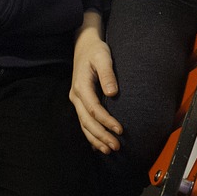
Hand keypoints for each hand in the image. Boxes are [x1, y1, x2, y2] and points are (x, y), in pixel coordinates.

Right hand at [69, 12, 122, 153]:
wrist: (84, 45)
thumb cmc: (96, 50)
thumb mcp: (103, 57)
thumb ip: (107, 74)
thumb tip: (113, 93)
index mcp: (81, 86)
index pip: (94, 109)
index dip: (106, 121)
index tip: (120, 130)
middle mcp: (76, 95)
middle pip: (87, 121)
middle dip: (101, 136)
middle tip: (116, 147)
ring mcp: (76, 99)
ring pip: (84, 124)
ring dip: (95, 139)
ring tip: (109, 150)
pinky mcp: (80, 101)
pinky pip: (84, 121)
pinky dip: (91, 134)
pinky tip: (98, 145)